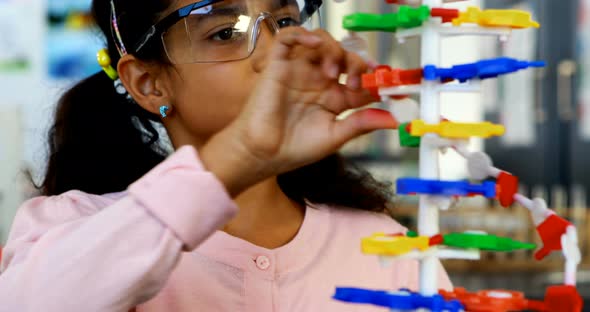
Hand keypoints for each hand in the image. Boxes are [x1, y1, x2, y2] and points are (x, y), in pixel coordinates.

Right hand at [203, 28, 396, 195]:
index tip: (393, 85)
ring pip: (323, 42)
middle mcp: (319, 81)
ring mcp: (300, 71)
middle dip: (357, 64)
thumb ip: (362, 123)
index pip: (362, 80)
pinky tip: (315, 46)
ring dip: (334, 50)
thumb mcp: (335, 136)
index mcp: (335, 99)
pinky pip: (290, 38)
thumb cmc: (294, 149)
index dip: (378, 79)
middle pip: (346, 56)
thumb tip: (394, 119)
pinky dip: (304, 35)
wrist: (262, 154)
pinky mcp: (279, 65)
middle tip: (355, 83)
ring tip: (331, 73)